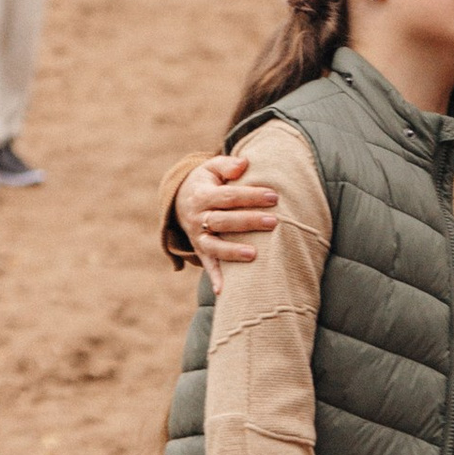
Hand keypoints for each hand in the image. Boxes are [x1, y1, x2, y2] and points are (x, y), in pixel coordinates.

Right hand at [176, 152, 281, 268]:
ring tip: (254, 255)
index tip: (274, 196)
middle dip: (248, 222)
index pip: (228, 196)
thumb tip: (244, 163)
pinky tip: (224, 291)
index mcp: (201, 195)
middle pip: (223, 221)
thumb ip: (227, 165)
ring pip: (213, 246)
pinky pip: (207, 265)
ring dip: (232, 251)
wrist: (179, 200)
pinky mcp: (200, 250)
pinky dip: (215, 278)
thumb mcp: (211, 168)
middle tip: (273, 222)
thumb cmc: (206, 182)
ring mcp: (197, 236)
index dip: (250, 196)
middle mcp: (197, 217)